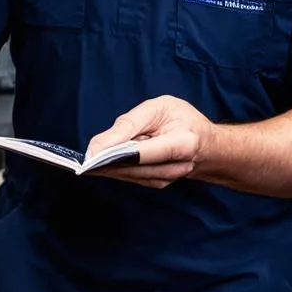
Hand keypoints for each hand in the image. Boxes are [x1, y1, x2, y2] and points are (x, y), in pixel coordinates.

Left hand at [84, 95, 215, 188]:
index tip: (91, 153)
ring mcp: (167, 180)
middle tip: (83, 158)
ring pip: (129, 175)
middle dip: (105, 162)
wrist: (208, 146)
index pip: (143, 152)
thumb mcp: (159, 107)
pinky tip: (101, 163)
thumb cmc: (184, 120)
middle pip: (133, 168)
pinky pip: (131, 177)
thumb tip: (97, 145)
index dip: (115, 153)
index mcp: (183, 143)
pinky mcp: (157, 184)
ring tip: (89, 160)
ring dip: (107, 168)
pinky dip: (115, 170)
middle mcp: (177, 167)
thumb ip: (129, 124)